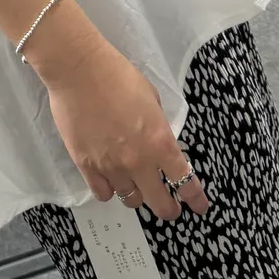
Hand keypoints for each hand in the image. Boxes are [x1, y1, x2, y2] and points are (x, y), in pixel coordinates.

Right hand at [37, 34, 209, 221]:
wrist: (79, 70)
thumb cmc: (118, 75)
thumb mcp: (151, 98)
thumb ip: (157, 126)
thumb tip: (155, 140)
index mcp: (160, 142)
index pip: (185, 180)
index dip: (195, 198)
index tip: (199, 206)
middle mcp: (139, 161)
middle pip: (159, 203)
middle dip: (168, 209)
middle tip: (169, 207)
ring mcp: (111, 167)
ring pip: (130, 200)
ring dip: (136, 193)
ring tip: (133, 183)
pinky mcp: (86, 166)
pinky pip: (102, 193)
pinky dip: (109, 190)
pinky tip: (109, 180)